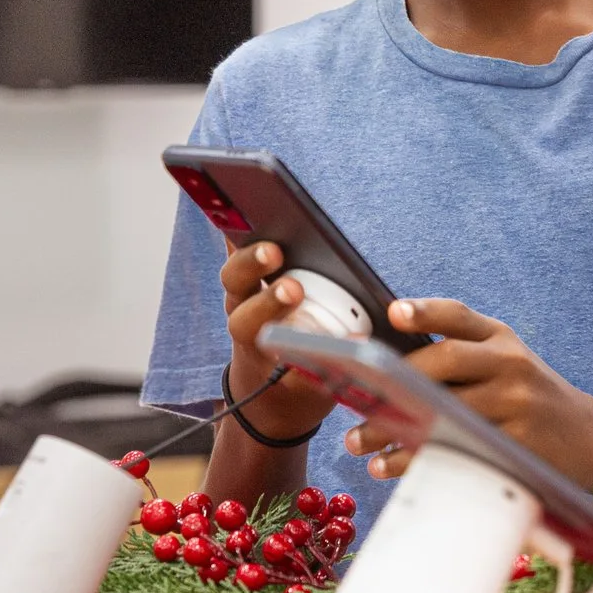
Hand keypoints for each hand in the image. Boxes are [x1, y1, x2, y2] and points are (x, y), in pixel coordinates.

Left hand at [219, 238, 336, 440]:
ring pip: (236, 258)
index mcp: (253, 340)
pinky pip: (239, 241)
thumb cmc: (295, 387)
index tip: (292, 290)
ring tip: (276, 220)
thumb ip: (325, 368)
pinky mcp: (252, 272)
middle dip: (256, 265)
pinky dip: (242, 224)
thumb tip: (356, 341)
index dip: (267, 303)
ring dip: (252, 239)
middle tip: (279, 252)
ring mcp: (245, 288)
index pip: (249, 321)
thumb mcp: (309, 391)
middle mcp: (243, 309)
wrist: (270, 393)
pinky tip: (255, 199)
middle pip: (236, 280)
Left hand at [342, 299, 592, 485]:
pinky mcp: (517, 445)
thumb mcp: (509, 366)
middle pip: (446, 361)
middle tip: (354, 398)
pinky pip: (456, 449)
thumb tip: (384, 367)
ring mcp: (517, 405)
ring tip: (358, 442)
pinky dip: (416, 459)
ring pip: (445, 410)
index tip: (393, 312)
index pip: (459, 317)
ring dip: (394, 427)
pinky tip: (388, 465)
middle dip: (394, 379)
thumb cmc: (532, 402)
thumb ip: (463, 358)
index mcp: (503, 340)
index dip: (426, 311)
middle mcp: (511, 365)